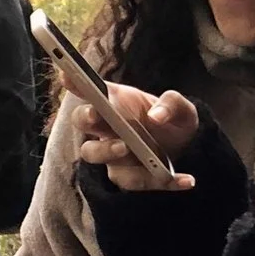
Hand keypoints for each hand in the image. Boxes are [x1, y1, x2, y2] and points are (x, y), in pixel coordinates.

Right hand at [70, 83, 198, 192]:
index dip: (75, 82)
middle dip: (85, 118)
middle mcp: (106, 128)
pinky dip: (161, 181)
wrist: (184, 148)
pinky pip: (136, 181)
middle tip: (95, 114)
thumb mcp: (180, 107)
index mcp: (115, 103)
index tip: (68, 74)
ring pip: (93, 154)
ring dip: (106, 150)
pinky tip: (186, 180)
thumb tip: (156, 116)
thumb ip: (172, 104)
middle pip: (82, 123)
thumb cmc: (172, 120)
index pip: (90, 90)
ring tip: (127, 148)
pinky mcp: (126, 176)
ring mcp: (112, 155)